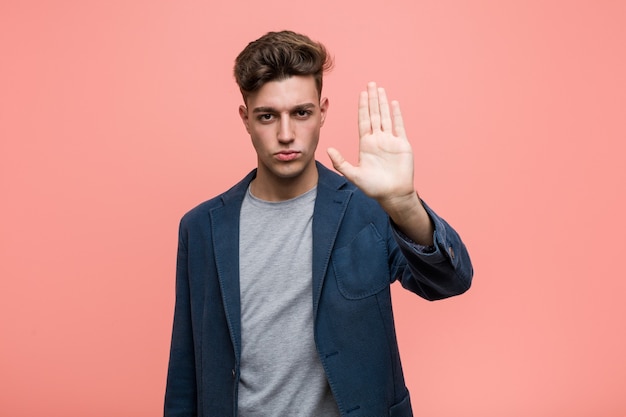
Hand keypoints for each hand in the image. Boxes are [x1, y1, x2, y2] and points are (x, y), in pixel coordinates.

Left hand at [327, 82, 414, 206]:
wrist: (393, 194)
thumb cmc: (374, 188)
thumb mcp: (354, 175)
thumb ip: (340, 162)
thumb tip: (327, 149)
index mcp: (366, 144)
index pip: (363, 121)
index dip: (362, 107)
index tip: (361, 94)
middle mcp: (378, 140)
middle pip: (374, 114)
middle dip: (372, 99)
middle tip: (370, 83)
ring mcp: (390, 141)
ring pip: (386, 117)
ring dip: (383, 103)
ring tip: (380, 89)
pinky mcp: (402, 144)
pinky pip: (399, 126)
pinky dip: (397, 114)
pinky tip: (394, 103)